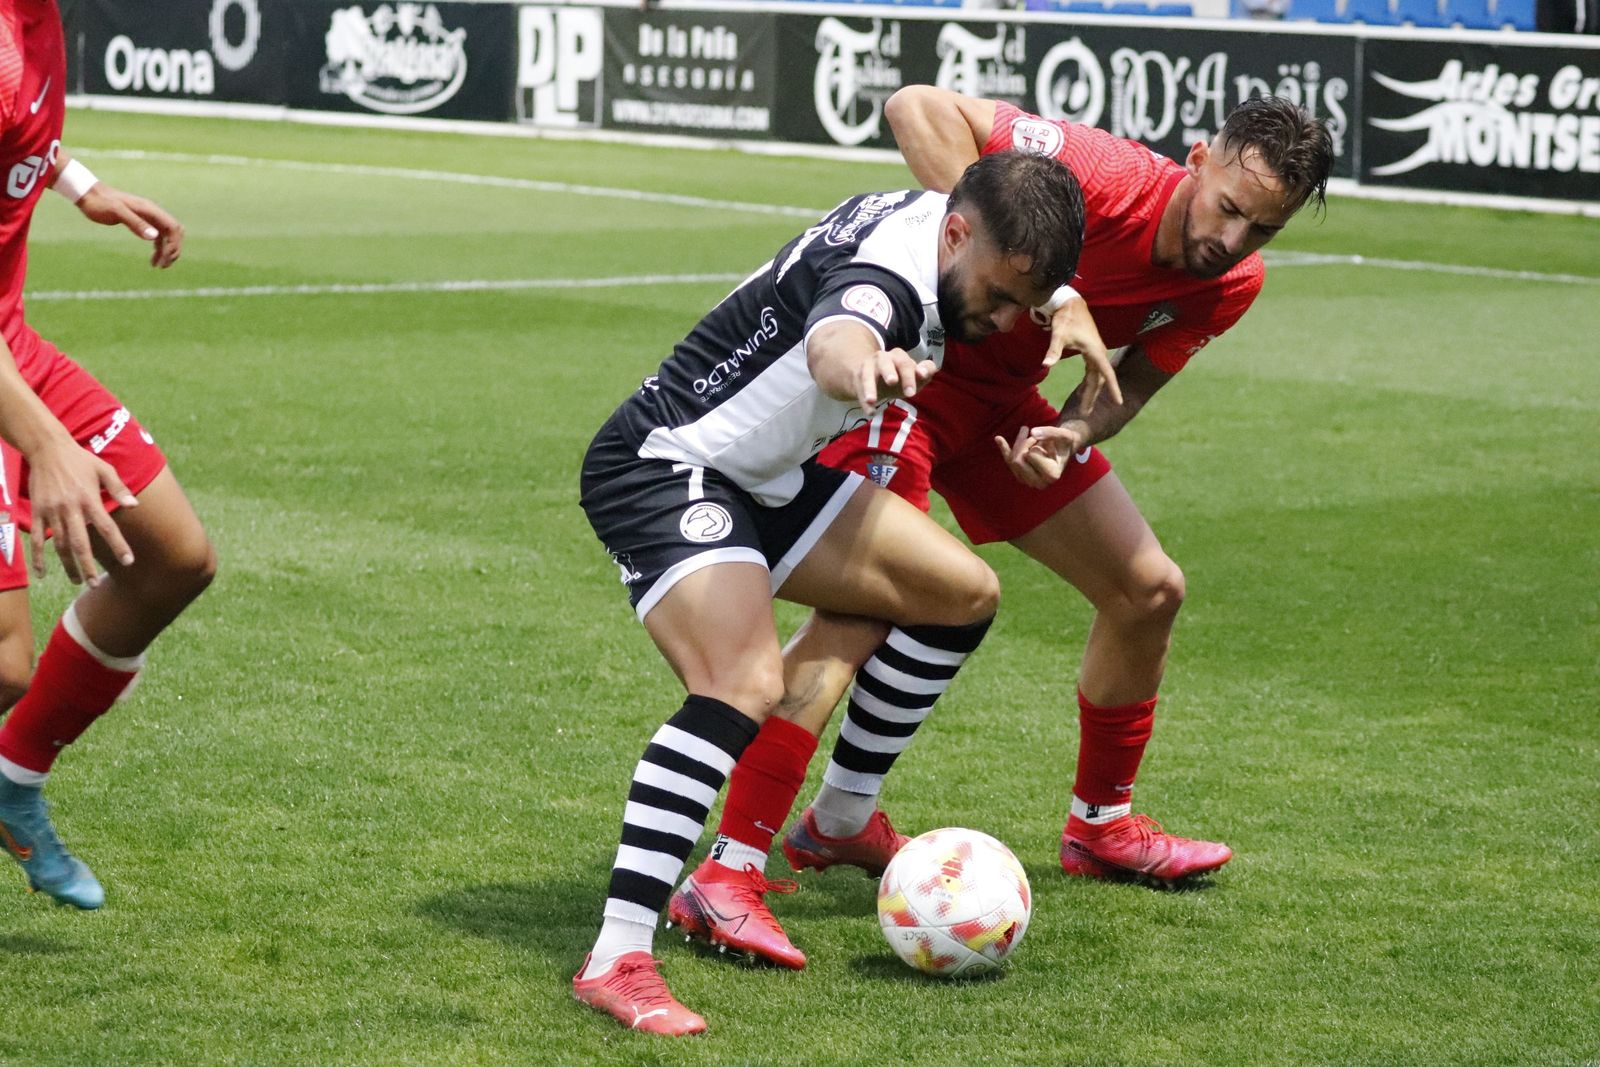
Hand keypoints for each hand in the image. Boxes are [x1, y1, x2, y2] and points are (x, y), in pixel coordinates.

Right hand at [24, 439, 137, 584]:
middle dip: (87, 565)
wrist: (47, 448)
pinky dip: (38, 557)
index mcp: (90, 499)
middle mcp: (70, 508)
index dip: (118, 545)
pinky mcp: (37, 511)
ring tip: (77, 581)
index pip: (107, 527)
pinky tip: (42, 573)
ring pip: (60, 544)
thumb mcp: (104, 469)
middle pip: (80, 543)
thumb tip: (135, 505)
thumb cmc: (80, 460)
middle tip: (94, 584)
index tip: (129, 561)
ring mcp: (52, 511)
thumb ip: (119, 488)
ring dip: (67, 565)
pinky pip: (38, 538)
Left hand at [75, 183, 184, 268]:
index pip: (173, 228)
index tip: (164, 259)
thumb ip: (136, 223)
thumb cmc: (100, 203)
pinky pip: (157, 237)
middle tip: (164, 265)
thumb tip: (154, 237)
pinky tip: (152, 259)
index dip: (173, 244)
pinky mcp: (141, 221)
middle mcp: (152, 213)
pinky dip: (159, 248)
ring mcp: (148, 217)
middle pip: (175, 233)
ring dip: (167, 251)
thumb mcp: (116, 212)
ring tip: (159, 266)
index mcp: (150, 210)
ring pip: (167, 236)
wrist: (88, 194)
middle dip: (173, 249)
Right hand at [856, 348, 935, 413]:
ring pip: (867, 375)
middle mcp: (882, 358)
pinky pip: (859, 390)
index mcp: (898, 356)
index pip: (905, 363)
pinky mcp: (857, 379)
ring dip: (869, 387)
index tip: (913, 390)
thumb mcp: (914, 375)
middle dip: (889, 372)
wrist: (874, 377)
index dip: (910, 376)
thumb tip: (925, 373)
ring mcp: (868, 367)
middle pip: (885, 363)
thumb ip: (926, 371)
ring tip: (872, 400)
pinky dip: (863, 401)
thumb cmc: (899, 376)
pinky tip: (870, 412)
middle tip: (893, 383)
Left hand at [993, 422, 1087, 489]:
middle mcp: (1039, 482)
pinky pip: (1009, 462)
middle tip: (1032, 437)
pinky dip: (1004, 449)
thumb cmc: (1064, 442)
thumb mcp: (1062, 434)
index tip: (1041, 440)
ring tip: (1027, 433)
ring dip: (1018, 444)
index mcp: (1051, 475)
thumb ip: (1050, 433)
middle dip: (1022, 444)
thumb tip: (1032, 432)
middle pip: (1017, 461)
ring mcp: (1028, 481)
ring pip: (1012, 460)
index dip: (1033, 444)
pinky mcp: (1021, 476)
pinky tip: (998, 438)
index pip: (1030, 456)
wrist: (1063, 447)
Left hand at [1043, 298, 1121, 413]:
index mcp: (1095, 352)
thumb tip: (1045, 365)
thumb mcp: (1058, 335)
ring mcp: (1096, 352)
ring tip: (1084, 407)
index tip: (1119, 403)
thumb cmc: (1065, 319)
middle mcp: (1099, 353)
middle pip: (1099, 380)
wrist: (1070, 304)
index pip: (1107, 374)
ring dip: (1090, 391)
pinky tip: (1081, 391)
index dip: (1113, 389)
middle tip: (1085, 414)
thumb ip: (1053, 351)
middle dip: (1093, 396)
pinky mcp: (1091, 351)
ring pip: (1096, 376)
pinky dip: (1088, 382)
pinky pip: (1093, 371)